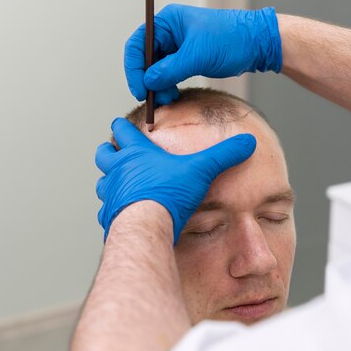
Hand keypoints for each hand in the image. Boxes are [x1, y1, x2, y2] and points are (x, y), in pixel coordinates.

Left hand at [95, 118, 256, 242]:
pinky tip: (122, 215)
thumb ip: (224, 155)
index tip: (121, 124)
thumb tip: (248, 142)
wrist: (147, 226)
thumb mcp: (202, 169)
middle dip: (108, 151)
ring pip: (102, 182)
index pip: (123, 131)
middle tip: (113, 151)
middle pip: (104, 154)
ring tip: (118, 184)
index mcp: (137, 153)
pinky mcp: (110, 216)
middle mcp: (119, 171)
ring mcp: (111, 193)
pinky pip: (106, 211)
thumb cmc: (169, 194)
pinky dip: (111, 210)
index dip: (122, 126)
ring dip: (109, 181)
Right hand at [124, 4, 281, 104]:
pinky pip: (169, 73)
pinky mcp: (187, 58)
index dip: (134, 68)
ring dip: (158, 86)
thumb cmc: (230, 39)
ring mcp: (178, 45)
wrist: (256, 44)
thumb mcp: (198, 55)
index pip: (138, 44)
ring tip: (167, 100)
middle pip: (145, 58)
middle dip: (148, 80)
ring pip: (157, 69)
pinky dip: (168, 85)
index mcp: (167, 22)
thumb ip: (170, 69)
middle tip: (154, 100)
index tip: (139, 90)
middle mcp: (169, 32)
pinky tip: (172, 96)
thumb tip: (148, 81)